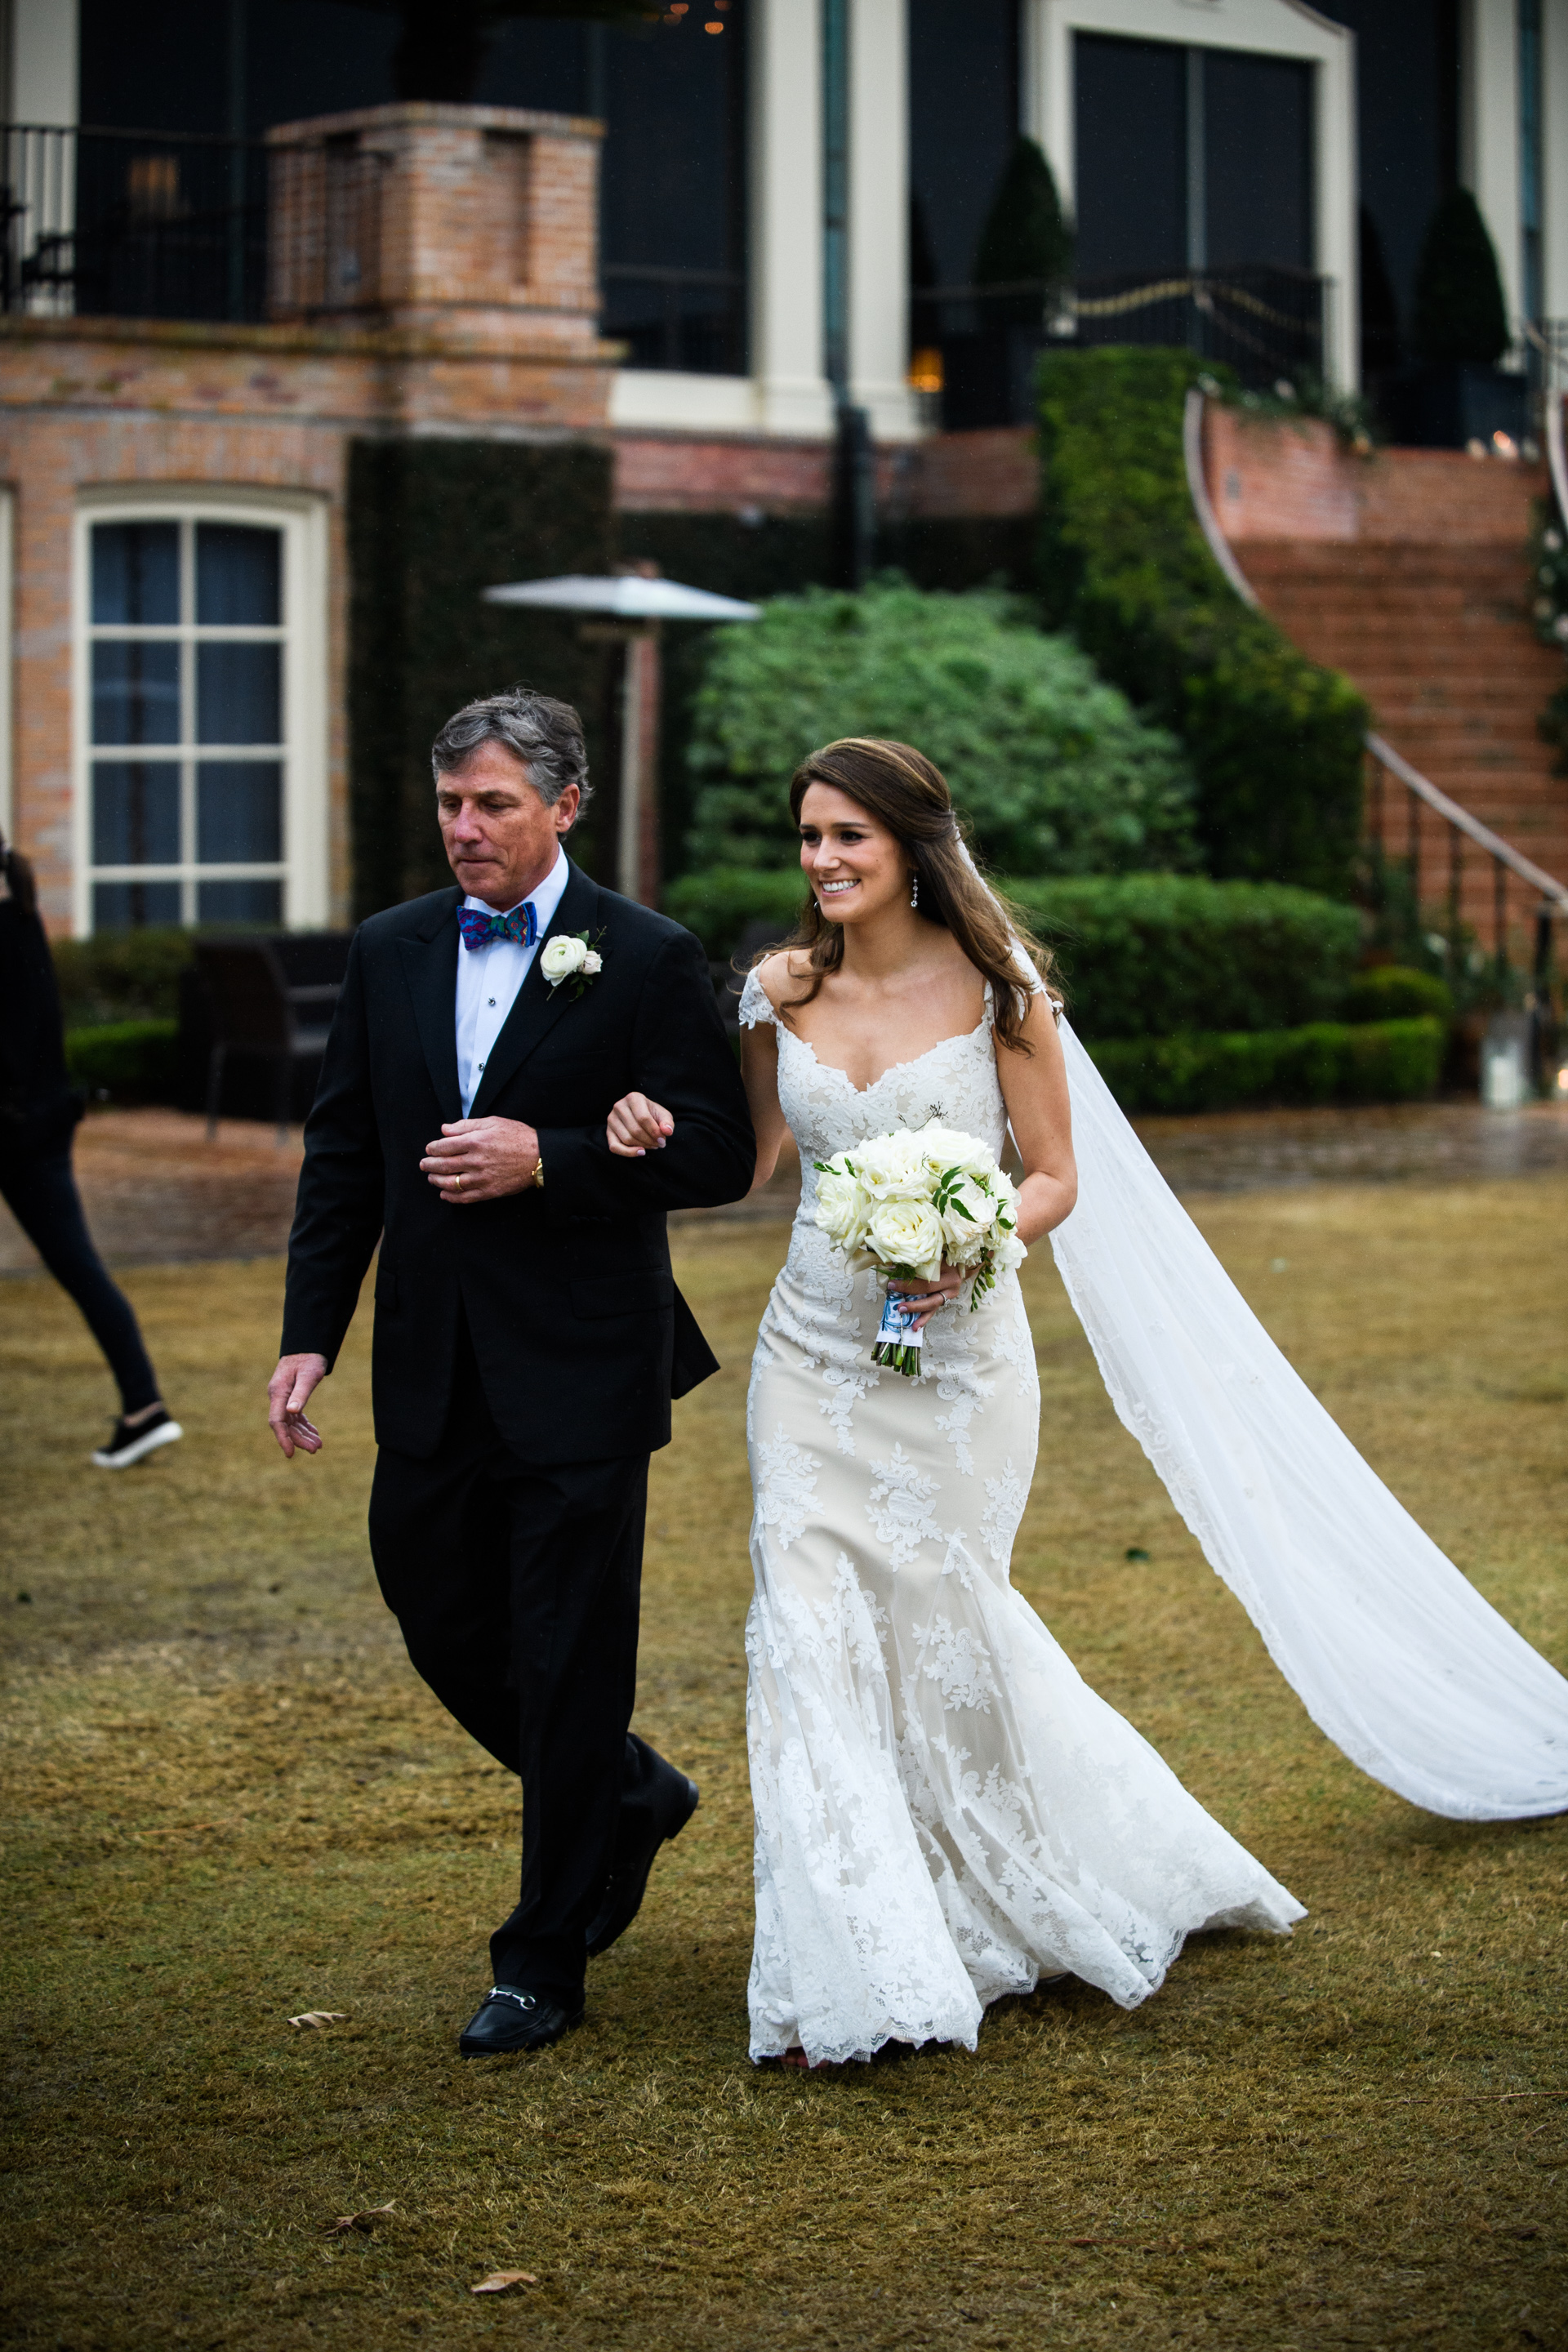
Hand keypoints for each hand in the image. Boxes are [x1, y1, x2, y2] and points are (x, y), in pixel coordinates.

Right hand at [269, 1352, 327, 1456]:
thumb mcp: (308, 1375)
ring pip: (291, 1423)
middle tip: (315, 1449)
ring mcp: (283, 1398)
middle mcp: (278, 1397)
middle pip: (285, 1425)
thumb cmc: (309, 1358)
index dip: (283, 1438)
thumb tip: (291, 1412)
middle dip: (299, 1439)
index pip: (277, 1421)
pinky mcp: (291, 1397)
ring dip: (303, 1435)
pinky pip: (296, 1417)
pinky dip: (305, 1426)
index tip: (291, 1453)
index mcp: (278, 1392)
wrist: (308, 1345)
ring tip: (318, 1445)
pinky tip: (314, 1433)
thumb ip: (300, 1393)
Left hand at [420, 1116, 539, 1202]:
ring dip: (436, 1181)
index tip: (429, 1149)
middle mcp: (475, 1161)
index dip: (433, 1148)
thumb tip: (445, 1130)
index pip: (444, 1146)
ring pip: (450, 1183)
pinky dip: (451, 1197)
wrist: (539, 1157)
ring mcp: (481, 1178)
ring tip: (431, 1178)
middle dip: (429, 1165)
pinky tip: (444, 1194)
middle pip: (443, 1165)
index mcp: (475, 1141)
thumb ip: (466, 1125)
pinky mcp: (489, 1191)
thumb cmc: (518, 1136)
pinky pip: (465, 1197)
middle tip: (423, 1164)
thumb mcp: (493, 1122)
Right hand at [606, 1093, 672, 1157]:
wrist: (640, 1116)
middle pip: (635, 1130)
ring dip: (643, 1146)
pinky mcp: (608, 1132)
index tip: (663, 1139)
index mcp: (633, 1098)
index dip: (655, 1132)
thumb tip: (667, 1131)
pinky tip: (641, 1151)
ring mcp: (611, 1119)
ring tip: (652, 1145)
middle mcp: (619, 1106)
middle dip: (650, 1140)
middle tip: (659, 1144)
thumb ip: (667, 1122)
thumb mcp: (663, 1115)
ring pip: (627, 1139)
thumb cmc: (652, 1115)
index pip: (643, 1118)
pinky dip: (629, 1153)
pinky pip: (615, 1147)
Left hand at [886, 1261, 966, 1331]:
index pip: (925, 1281)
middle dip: (913, 1303)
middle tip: (899, 1307)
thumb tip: (893, 1268)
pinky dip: (924, 1317)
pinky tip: (916, 1326)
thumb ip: (918, 1264)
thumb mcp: (933, 1257)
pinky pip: (934, 1309)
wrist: (961, 1261)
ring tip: (909, 1323)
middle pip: (930, 1296)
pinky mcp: (946, 1299)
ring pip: (933, 1306)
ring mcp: (950, 1294)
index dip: (908, 1284)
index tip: (891, 1284)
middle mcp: (951, 1285)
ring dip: (920, 1315)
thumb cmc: (944, 1256)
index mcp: (947, 1272)